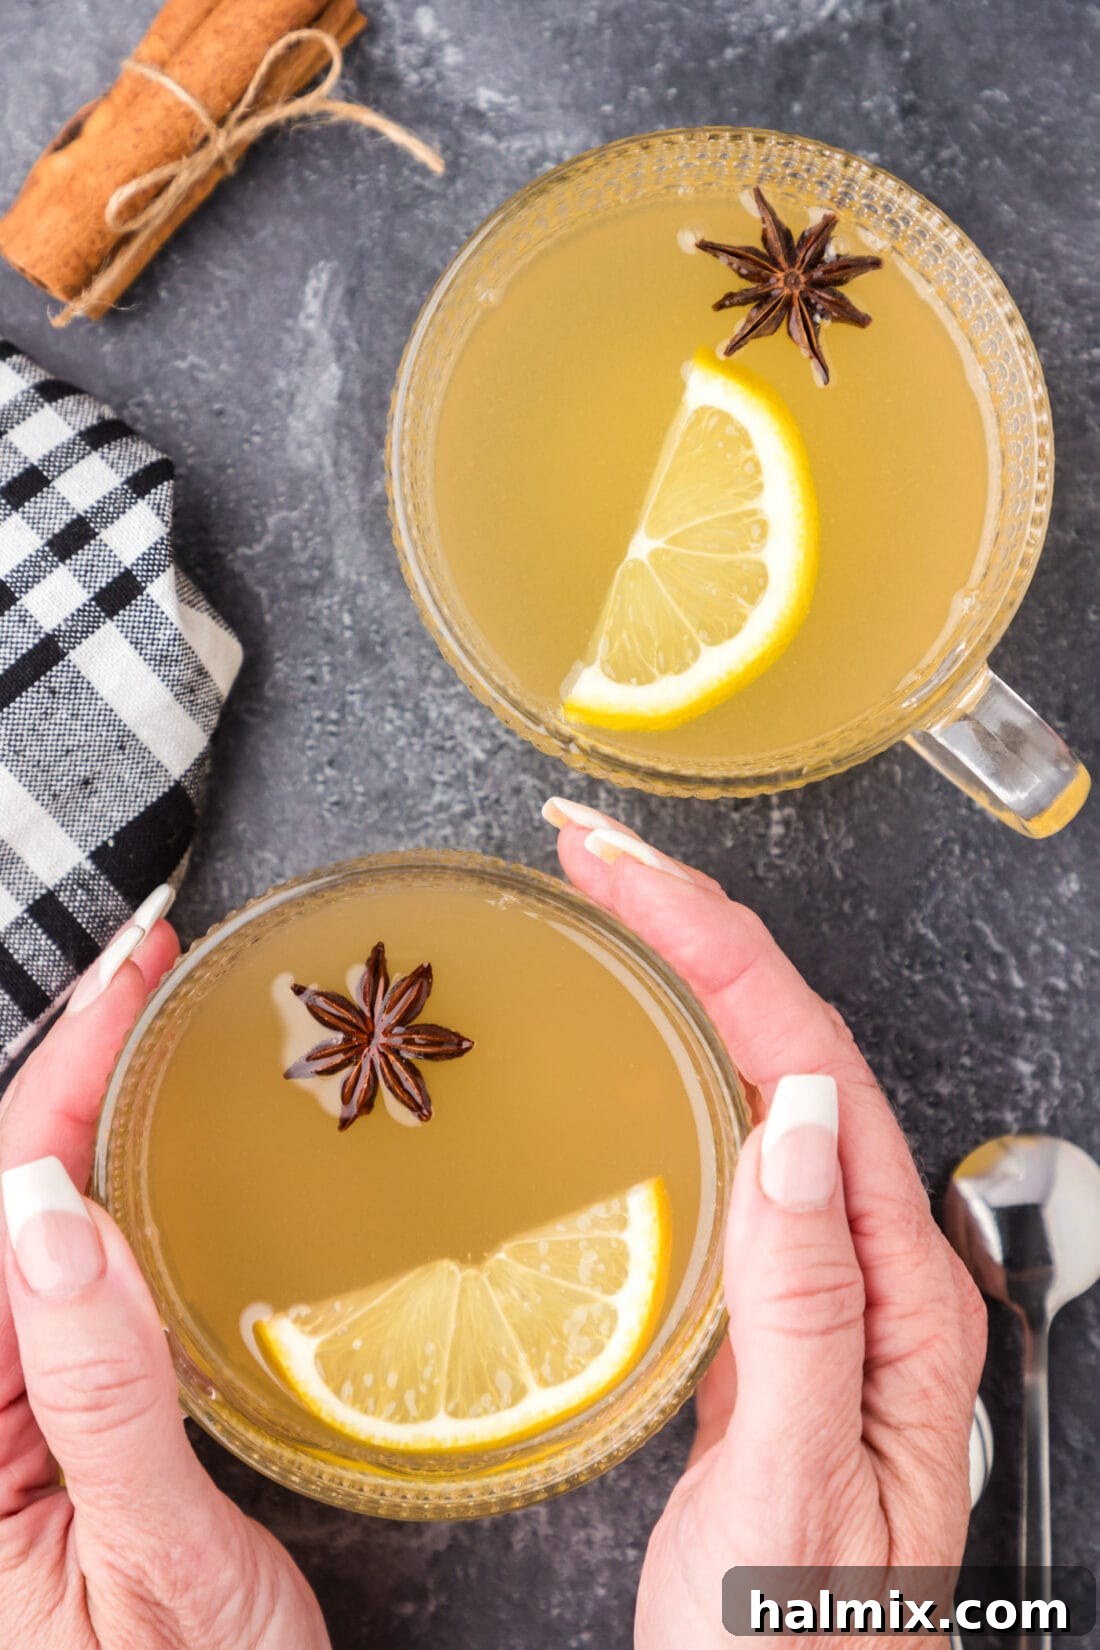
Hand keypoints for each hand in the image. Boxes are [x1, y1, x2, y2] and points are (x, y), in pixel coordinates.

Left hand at [0, 898, 329, 1649]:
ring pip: (25, 1234)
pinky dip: (101, 1192)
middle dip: (62, 1073)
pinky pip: (62, 1284)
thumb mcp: (159, 1569)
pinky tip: (142, 1140)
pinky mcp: (45, 1421)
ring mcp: (1, 1418)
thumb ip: (97, 1389)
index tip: (123, 980)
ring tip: (151, 1023)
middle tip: (151, 967)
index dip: (51, 1085)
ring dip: (80, 1119)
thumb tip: (53, 1205)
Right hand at [543, 801, 987, 1649]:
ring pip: (764, 1078)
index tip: (630, 872)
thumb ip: (802, 1301)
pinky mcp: (768, 1306)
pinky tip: (642, 1039)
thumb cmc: (789, 1649)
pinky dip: (682, 1059)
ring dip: (690, 974)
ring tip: (615, 901)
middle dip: (697, 924)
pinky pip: (733, 1142)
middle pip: (793, 1045)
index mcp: (897, 1291)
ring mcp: (821, 1281)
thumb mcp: (793, 1485)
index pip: (809, 1064)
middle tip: (598, 852)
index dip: (718, 946)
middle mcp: (872, 1266)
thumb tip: (786, 1114)